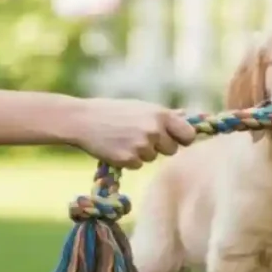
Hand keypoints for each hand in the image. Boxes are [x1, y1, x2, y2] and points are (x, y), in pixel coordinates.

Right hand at [74, 98, 196, 168]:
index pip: (188, 134)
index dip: (184, 139)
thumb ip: (163, 115)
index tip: (178, 140)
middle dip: (160, 147)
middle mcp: (154, 130)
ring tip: (124, 138)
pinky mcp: (129, 159)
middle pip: (172, 150)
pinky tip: (116, 147)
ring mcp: (142, 145)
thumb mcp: (140, 107)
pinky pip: (138, 165)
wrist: (83, 120)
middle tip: (141, 137)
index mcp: (160, 114)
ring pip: (153, 158)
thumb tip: (187, 116)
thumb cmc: (112, 111)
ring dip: (142, 153)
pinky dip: (129, 160)